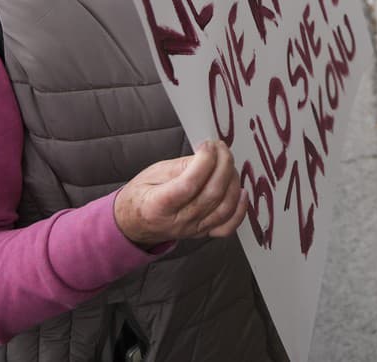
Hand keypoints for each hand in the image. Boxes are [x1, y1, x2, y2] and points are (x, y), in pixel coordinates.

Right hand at [114, 140, 246, 247]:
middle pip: (212, 193)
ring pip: (224, 208)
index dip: (204, 161)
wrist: (135, 223)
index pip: (189, 184)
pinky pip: (228, 226)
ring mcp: (193, 229)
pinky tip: (241, 191)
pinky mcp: (203, 232)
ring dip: (233, 181)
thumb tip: (206, 156)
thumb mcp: (152, 173)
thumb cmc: (141, 195)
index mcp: (158, 205)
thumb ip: (179, 166)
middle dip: (223, 164)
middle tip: (221, 147)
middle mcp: (178, 221)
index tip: (208, 145)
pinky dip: (240, 209)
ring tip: (227, 163)